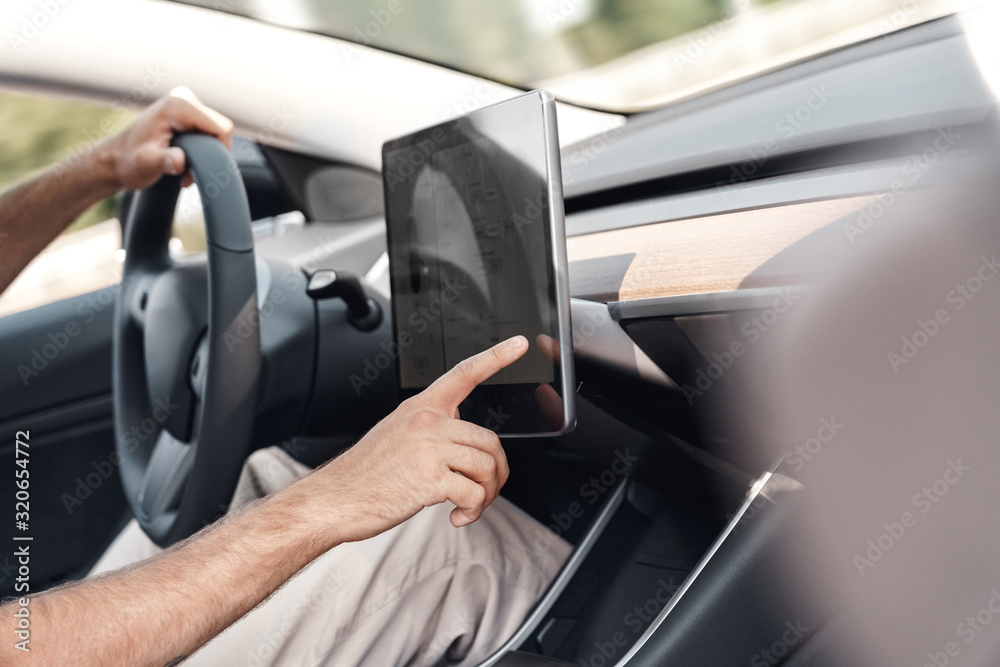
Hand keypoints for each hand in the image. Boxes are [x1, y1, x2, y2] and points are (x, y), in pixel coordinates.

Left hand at [101, 86, 233, 189]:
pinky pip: (207, 132)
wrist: (114, 159)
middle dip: (212, 154)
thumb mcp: (146, 164)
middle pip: (221, 129)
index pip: (221, 128)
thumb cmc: (128, 162)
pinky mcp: (184, 112)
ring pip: (215, 132)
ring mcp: (184, 103)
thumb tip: (179, 160)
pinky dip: (201, 150)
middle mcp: (183, 98)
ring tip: (184, 169)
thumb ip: (165, 161)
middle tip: (189, 172)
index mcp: (178, 106)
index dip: (220, 152)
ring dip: (206, 154)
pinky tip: (184, 160)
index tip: (201, 170)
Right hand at [309, 336, 527, 542]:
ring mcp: (429, 448)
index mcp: (420, 408)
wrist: (336, 498)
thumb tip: (461, 443)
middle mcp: (427, 422)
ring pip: (487, 466)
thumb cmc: (365, 473)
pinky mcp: (430, 479)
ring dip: (487, 494)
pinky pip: (473, 493)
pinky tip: (457, 516)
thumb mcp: (396, 433)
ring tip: (469, 506)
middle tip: (485, 490)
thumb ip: (430, 430)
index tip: (518, 344)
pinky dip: (472, 511)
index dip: (495, 357)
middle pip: (490, 439)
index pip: (464, 374)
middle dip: (496, 472)